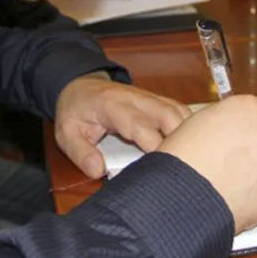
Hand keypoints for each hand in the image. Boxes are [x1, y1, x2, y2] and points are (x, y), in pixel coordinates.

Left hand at [55, 72, 190, 177]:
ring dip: (188, 136)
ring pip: (181, 113)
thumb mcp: (66, 133)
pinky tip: (189, 148)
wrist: (82, 86)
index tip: (160, 169)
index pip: (140, 125)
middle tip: (179, 168)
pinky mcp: (159, 102)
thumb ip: (81, 153)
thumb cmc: (76, 111)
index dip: (154, 146)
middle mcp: (137, 99)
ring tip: (188, 162)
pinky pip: (182, 112)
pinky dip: (190, 129)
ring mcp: (151, 99)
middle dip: (179, 142)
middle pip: (169, 116)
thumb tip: (98, 171)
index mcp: (113, 106)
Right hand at [157, 95, 256, 233]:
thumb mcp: (198, 122)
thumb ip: (223, 121)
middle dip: (255, 148)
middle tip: (233, 162)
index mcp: (249, 108)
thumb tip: (229, 129)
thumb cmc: (182, 159)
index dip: (245, 126)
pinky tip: (234, 198)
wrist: (182, 195)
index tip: (238, 136)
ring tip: (229, 183)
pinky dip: (255, 196)